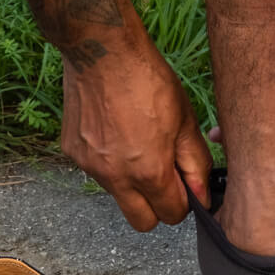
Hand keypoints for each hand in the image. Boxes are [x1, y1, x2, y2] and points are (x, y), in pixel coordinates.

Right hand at [61, 54, 212, 230]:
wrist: (102, 52)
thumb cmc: (149, 80)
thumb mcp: (185, 121)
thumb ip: (195, 164)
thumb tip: (201, 195)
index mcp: (149, 171)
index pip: (171, 215)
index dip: (183, 203)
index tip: (183, 185)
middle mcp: (116, 177)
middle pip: (141, 222)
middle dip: (156, 208)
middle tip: (162, 179)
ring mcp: (90, 167)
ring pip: (118, 195)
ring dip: (130, 181)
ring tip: (135, 141)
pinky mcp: (72, 153)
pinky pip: (96, 171)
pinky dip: (108, 160)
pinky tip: (112, 130)